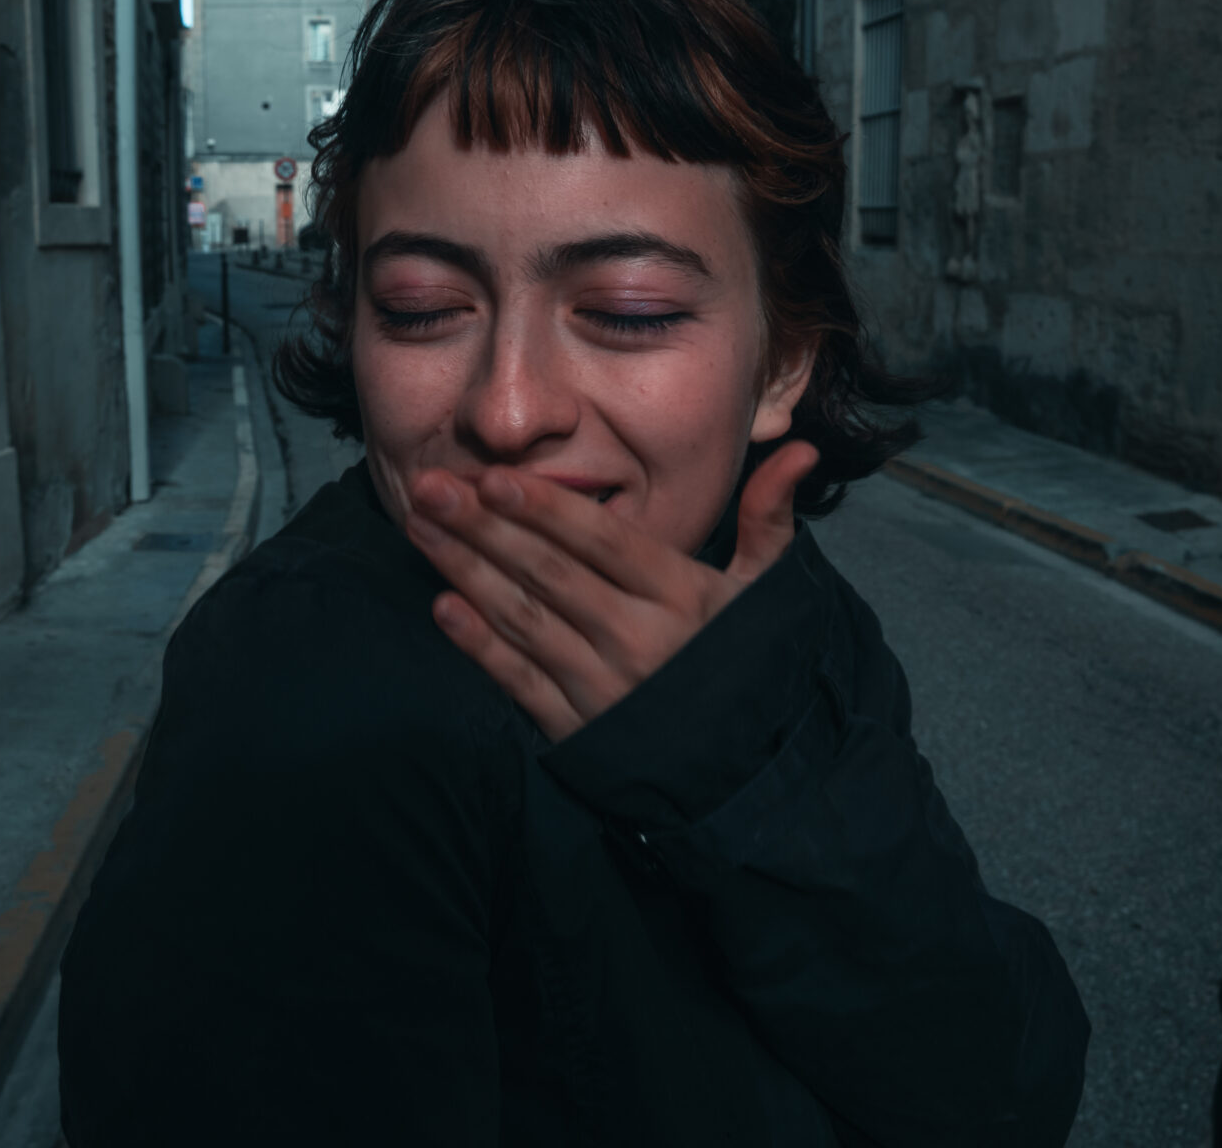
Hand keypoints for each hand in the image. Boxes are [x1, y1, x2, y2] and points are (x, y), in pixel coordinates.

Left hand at [403, 442, 819, 741]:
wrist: (754, 772)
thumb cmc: (754, 664)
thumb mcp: (767, 591)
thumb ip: (769, 517)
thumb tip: (801, 448)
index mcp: (683, 596)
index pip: (603, 542)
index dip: (547, 510)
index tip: (493, 478)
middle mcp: (640, 639)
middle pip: (549, 573)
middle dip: (482, 527)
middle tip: (429, 487)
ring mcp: (605, 687)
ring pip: (524, 619)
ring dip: (465, 571)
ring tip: (420, 528)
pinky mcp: (579, 730)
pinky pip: (519, 681)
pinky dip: (478, 645)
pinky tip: (442, 608)